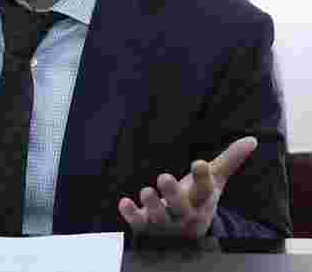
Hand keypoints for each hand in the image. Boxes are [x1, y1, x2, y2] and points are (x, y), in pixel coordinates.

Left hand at [118, 136, 257, 237]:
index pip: (205, 191)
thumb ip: (229, 161)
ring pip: (159, 217)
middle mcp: (184, 214)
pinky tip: (124, 203)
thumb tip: (252, 139)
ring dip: (152, 204)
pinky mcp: (146, 227)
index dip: (203, 178)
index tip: (199, 163)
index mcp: (201, 201)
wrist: (184, 238)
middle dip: (173, 194)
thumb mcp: (214, 182)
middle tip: (164, 177)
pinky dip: (131, 214)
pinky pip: (138, 223)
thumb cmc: (197, 201)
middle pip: (181, 207)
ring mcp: (165, 223)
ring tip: (146, 191)